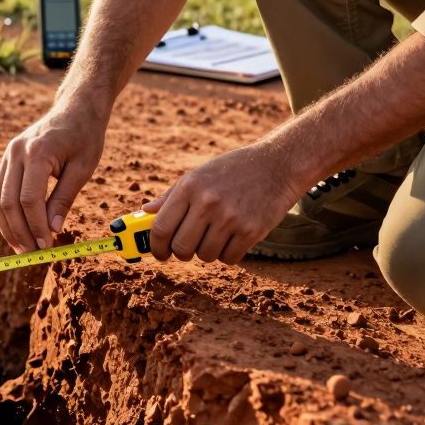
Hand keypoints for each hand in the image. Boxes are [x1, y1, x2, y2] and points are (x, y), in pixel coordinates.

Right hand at [0, 103, 106, 252]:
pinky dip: (4, 212)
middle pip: (8, 201)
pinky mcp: (7, 158)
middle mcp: (16, 152)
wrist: (76, 108)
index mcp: (37, 152)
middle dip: (19, 231)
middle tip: (33, 253)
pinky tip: (16, 229)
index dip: (35, 226)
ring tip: (21, 247)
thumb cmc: (85, 136)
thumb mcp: (83, 168)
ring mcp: (8, 154)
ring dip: (6, 226)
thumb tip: (52, 230)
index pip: (29, 199)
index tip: (46, 246)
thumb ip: (64, 199)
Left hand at [142, 141, 306, 263]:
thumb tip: (147, 211)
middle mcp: (208, 202)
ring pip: (205, 256)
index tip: (159, 253)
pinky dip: (228, 254)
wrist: (277, 165)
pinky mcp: (252, 231)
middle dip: (181, 253)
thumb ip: (171, 195)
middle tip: (188, 247)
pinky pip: (229, 259)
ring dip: (207, 252)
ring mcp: (230, 218)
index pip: (161, 229)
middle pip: (181, 248)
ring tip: (216, 234)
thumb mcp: (198, 174)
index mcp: (189, 187)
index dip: (156, 247)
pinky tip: (233, 237)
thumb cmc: (233, 169)